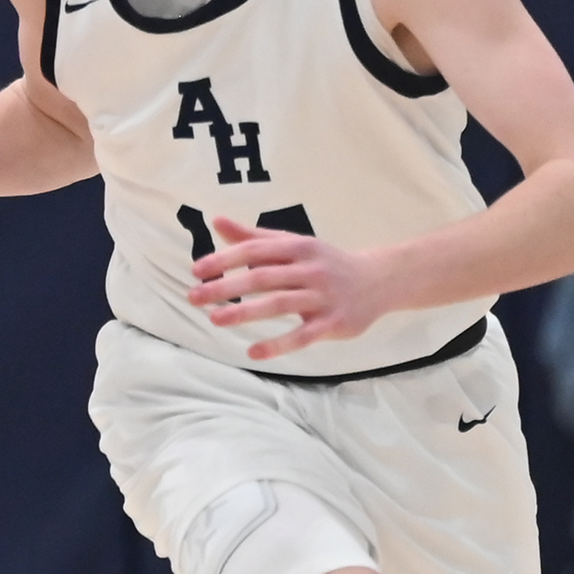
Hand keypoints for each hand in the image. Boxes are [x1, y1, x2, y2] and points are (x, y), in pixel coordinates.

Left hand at [186, 216, 395, 360]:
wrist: (379, 281)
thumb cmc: (326, 262)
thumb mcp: (294, 244)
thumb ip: (254, 236)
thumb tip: (216, 222)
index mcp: (298, 246)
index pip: (256, 250)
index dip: (225, 259)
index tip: (197, 270)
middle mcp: (310, 269)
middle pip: (263, 276)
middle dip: (226, 286)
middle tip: (194, 297)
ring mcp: (323, 297)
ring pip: (280, 304)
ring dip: (245, 311)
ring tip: (215, 319)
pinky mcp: (334, 323)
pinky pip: (303, 335)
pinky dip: (278, 344)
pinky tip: (253, 352)